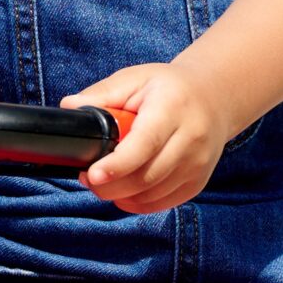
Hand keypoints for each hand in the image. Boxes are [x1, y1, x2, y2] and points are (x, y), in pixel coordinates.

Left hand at [65, 64, 232, 214]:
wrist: (213, 98)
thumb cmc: (167, 88)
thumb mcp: (135, 79)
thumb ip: (102, 94)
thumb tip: (68, 107)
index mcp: (173, 108)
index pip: (145, 143)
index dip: (118, 164)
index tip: (92, 174)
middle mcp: (191, 138)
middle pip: (147, 176)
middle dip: (110, 184)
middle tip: (87, 177)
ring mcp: (198, 164)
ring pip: (153, 194)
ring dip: (121, 194)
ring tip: (103, 181)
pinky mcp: (198, 182)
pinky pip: (162, 203)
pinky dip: (137, 202)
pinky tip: (124, 190)